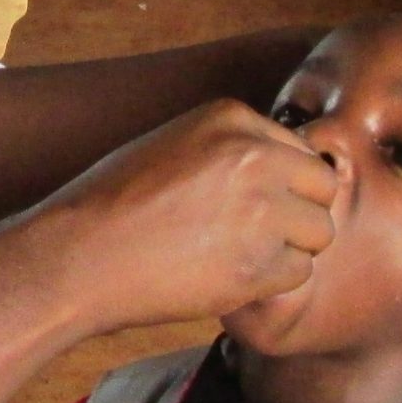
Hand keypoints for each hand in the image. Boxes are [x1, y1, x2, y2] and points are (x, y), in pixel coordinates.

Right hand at [7, 100, 336, 332]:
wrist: (78, 256)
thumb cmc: (112, 205)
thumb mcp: (172, 145)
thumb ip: (231, 150)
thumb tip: (287, 173)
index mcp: (231, 118)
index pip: (300, 149)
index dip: (283, 184)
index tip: (250, 206)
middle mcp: (254, 156)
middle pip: (323, 187)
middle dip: (298, 214)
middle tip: (257, 236)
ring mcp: (260, 209)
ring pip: (318, 233)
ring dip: (289, 250)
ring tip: (239, 257)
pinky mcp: (257, 263)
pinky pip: (297, 274)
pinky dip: (271, 284)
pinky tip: (228, 279)